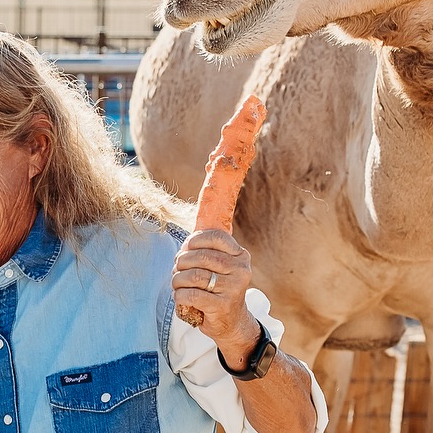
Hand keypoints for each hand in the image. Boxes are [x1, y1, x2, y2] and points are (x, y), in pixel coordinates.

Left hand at [171, 92, 266, 368]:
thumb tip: (207, 195)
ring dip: (180, 291)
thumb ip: (200, 234)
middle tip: (194, 285)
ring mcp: (236, 275)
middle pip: (186, 248)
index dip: (236, 145)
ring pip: (181, 271)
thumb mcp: (205, 261)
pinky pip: (184, 293)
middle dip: (179, 271)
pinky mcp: (227, 296)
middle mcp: (238, 253)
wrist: (234, 329)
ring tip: (198, 297)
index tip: (252, 103)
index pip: (225, 187)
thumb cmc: (213, 293)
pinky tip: (201, 310)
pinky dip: (184, 306)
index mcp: (230, 240)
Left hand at [171, 229, 258, 369]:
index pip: (217, 237)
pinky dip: (180, 295)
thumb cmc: (220, 291)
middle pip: (201, 256)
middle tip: (176, 270)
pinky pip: (192, 295)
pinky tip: (179, 296)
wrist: (232, 322)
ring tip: (176, 284)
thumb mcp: (222, 268)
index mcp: (240, 256)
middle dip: (182, 262)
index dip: (195, 240)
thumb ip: (208, 251)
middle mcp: (240, 270)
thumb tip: (185, 242)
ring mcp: (232, 288)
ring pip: (194, 275)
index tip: (186, 248)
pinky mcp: (222, 306)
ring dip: (177, 279)